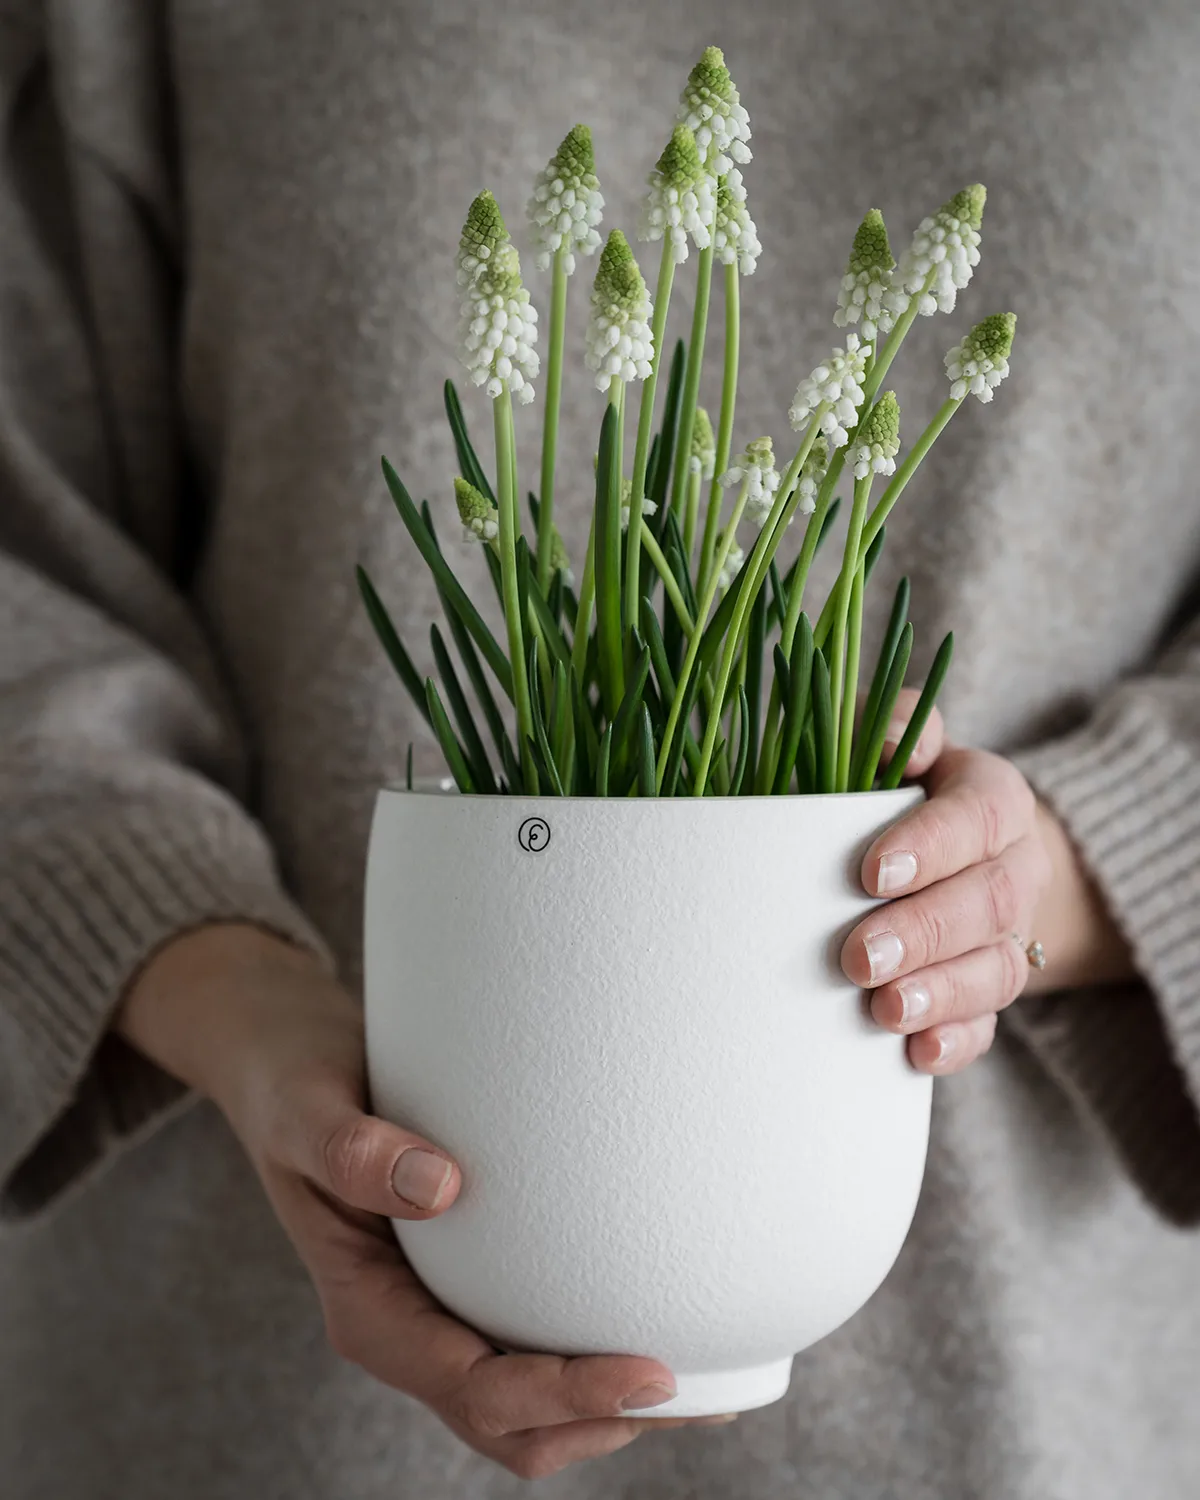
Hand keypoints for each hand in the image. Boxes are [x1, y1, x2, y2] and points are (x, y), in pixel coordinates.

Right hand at [115, 924, 733, 1480]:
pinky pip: (531, 1347)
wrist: (283, 1063)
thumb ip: (352, 1151)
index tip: (644, 1373)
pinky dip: (593, 1359)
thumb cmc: (294, 1082)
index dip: (562, 1394)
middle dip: (602, 1421)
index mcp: (366, 1310)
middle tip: (700, 1389)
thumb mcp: (304, 1107)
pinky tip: (656, 1323)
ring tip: (704, 1380)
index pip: (472, 1388)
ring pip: (528, 1408)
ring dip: (607, 1410)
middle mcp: (405, 1328)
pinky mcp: (467, 1283)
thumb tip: (442, 1188)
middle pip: (512, 1424)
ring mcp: (437, 1312)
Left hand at [842, 695, 1133, 1074]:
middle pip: (990, 903)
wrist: (933, 853)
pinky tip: (917, 1053)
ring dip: (941, 993)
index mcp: (993, 799)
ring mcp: (1007, 937)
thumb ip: (893, 723)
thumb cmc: (888, 787)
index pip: (977, 818)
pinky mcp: (988, 993)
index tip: (872, 873)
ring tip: (884, 1009)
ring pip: (998, 970)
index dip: (931, 847)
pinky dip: (956, 1041)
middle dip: (924, 932)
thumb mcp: (892, 741)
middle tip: (858, 956)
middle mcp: (1014, 868)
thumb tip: (898, 742)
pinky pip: (989, 1026)